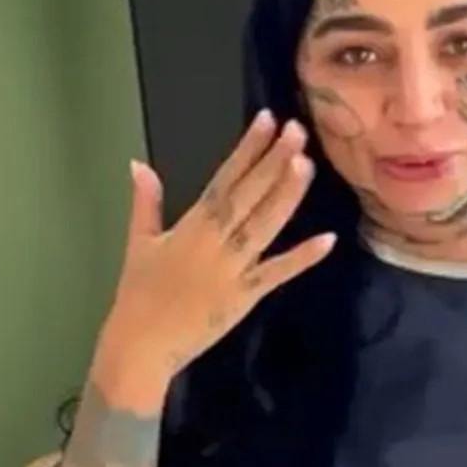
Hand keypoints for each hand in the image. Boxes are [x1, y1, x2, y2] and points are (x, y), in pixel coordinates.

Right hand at [92, 111, 335, 411]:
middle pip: (250, 194)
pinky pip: (277, 273)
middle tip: (298, 130)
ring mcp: (233, 268)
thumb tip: (139, 164)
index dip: (248, 148)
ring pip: (265, 225)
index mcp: (191, 225)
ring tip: (307, 164)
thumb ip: (145, 202)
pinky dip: (303, 257)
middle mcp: (216, 241)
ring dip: (287, 195)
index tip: (267, 120)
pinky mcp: (246, 296)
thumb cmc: (138, 294)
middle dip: (275, 161)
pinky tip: (328, 238)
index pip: (225, 178)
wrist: (140, 346)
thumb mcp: (139, 243)